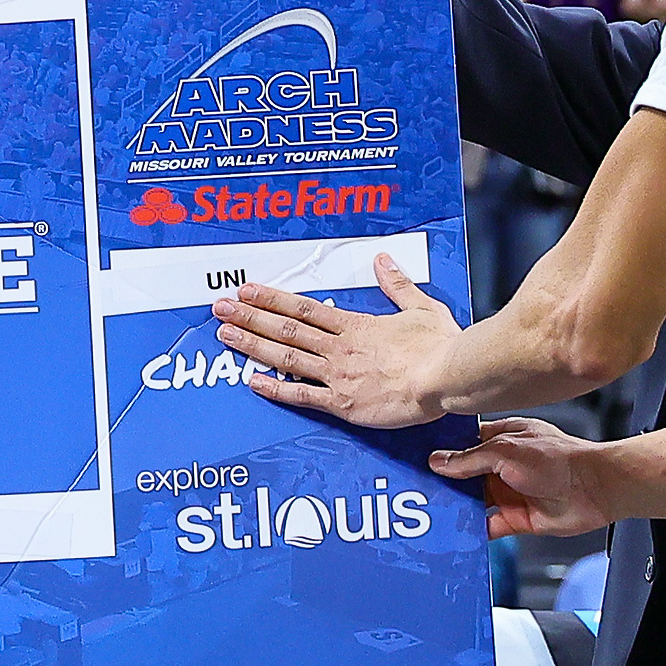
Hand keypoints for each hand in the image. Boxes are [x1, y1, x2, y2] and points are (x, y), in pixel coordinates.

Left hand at [210, 254, 457, 426]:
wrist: (445, 377)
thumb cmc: (438, 347)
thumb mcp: (420, 307)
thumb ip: (397, 285)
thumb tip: (383, 261)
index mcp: (355, 325)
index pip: (304, 308)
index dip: (271, 299)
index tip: (246, 291)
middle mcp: (339, 348)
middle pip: (286, 329)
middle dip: (250, 317)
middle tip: (221, 309)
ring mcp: (337, 375)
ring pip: (286, 357)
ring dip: (254, 345)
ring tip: (226, 336)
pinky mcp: (342, 404)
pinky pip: (302, 395)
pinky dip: (276, 388)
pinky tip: (253, 381)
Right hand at [424, 418, 620, 537]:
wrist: (595, 490)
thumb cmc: (562, 460)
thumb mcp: (508, 451)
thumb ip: (471, 458)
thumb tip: (439, 461)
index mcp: (502, 438)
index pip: (464, 443)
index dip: (443, 451)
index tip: (418, 457)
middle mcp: (503, 465)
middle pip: (464, 475)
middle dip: (444, 482)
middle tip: (418, 489)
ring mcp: (509, 491)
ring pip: (473, 501)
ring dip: (456, 507)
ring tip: (431, 512)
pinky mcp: (516, 518)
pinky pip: (487, 526)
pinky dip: (473, 531)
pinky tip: (457, 533)